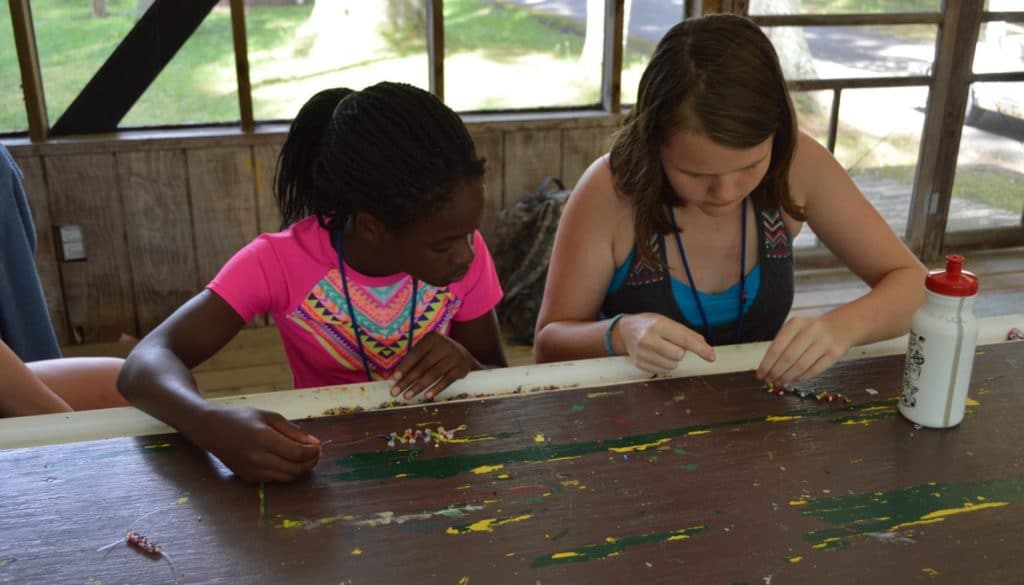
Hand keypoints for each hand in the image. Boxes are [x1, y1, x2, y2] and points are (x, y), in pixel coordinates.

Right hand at [191, 406, 320, 482]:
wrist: (212, 430)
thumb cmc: (242, 418)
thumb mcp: (269, 416)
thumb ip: (293, 431)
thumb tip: (314, 443)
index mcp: (263, 438)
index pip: (297, 453)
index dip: (313, 452)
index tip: (319, 446)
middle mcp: (257, 458)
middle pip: (295, 469)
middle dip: (311, 462)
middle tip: (316, 453)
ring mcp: (252, 471)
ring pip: (287, 478)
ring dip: (301, 470)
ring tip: (305, 457)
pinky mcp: (249, 478)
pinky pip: (276, 480)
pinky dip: (288, 473)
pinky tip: (289, 461)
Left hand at [391, 332, 478, 400]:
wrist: (465, 357)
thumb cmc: (439, 354)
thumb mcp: (429, 351)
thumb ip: (415, 360)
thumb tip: (396, 378)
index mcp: (432, 338)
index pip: (416, 354)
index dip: (404, 366)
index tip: (394, 378)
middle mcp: (444, 345)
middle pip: (423, 366)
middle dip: (408, 380)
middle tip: (396, 392)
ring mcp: (454, 357)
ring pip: (433, 374)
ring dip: (418, 387)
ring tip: (407, 396)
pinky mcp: (461, 368)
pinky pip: (446, 381)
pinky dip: (436, 389)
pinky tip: (426, 396)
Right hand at [613, 313, 715, 373]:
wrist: (625, 331)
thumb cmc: (650, 325)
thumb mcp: (667, 322)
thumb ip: (687, 333)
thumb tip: (705, 347)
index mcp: (658, 324)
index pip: (684, 339)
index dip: (700, 349)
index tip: (711, 356)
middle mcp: (648, 339)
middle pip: (679, 355)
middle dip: (680, 351)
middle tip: (671, 343)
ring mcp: (642, 353)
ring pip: (672, 365)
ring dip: (672, 359)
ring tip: (662, 349)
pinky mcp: (639, 364)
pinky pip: (662, 370)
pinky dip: (664, 364)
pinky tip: (656, 355)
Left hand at [757, 315, 850, 384]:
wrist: (842, 325)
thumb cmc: (812, 330)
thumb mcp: (796, 329)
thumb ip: (783, 344)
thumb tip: (767, 368)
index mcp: (796, 323)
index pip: (776, 347)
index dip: (766, 364)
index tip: (760, 375)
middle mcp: (810, 331)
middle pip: (788, 358)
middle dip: (776, 372)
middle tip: (768, 380)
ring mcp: (824, 342)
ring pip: (801, 366)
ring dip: (787, 377)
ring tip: (779, 382)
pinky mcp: (835, 354)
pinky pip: (814, 370)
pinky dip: (801, 377)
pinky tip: (793, 380)